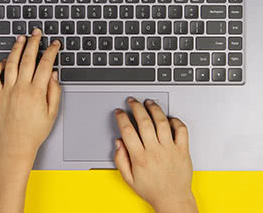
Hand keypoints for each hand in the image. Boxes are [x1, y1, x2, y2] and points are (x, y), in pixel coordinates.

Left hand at [0, 29, 60, 162]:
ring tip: (21, 39)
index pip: (45, 64)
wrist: (15, 147)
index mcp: (36, 92)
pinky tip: (2, 61)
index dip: (51, 51)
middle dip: (34, 42)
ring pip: (11, 63)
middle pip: (28, 59)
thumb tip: (53, 74)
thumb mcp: (52, 113)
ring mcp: (7, 91)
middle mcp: (20, 88)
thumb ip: (54, 91)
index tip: (55, 44)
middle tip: (36, 32)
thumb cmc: (34, 132)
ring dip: (16, 49)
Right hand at [114, 98, 197, 212]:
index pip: (128, 131)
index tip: (119, 112)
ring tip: (148, 103)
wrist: (173, 200)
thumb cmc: (152, 190)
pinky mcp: (183, 150)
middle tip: (132, 101)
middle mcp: (155, 151)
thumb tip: (118, 142)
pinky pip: (181, 130)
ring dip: (154, 109)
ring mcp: (170, 149)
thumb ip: (121, 160)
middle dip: (136, 107)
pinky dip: (175, 121)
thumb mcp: (129, 179)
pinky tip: (168, 117)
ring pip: (161, 122)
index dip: (121, 118)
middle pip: (144, 121)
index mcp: (140, 158)